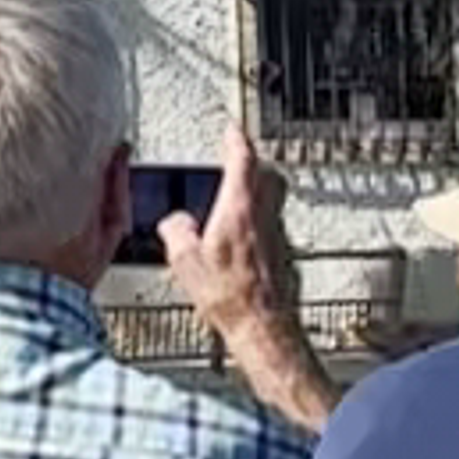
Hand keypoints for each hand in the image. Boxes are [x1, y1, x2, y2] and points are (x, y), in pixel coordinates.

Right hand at [153, 133, 330, 424]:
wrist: (264, 328)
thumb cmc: (230, 297)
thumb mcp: (185, 262)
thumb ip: (176, 232)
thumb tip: (174, 222)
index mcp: (239, 209)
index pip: (243, 160)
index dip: (236, 140)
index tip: (232, 130)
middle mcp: (265, 217)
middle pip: (269, 175)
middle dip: (254, 164)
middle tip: (239, 162)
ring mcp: (279, 237)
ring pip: (273, 200)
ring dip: (258, 194)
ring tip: (237, 202)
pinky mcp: (285, 258)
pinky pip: (272, 228)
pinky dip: (259, 225)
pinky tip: (243, 243)